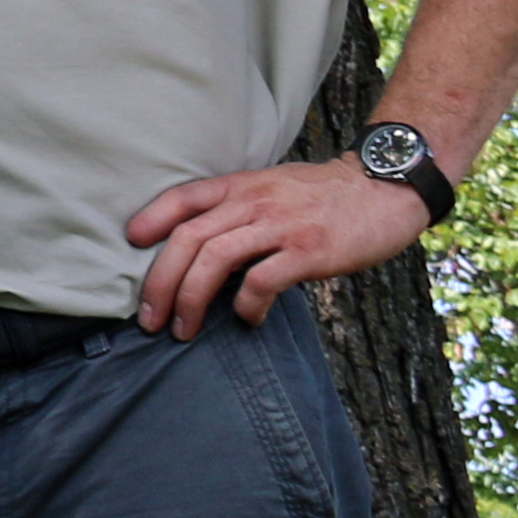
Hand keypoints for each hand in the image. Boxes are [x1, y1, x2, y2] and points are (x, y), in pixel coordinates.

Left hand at [126, 155, 435, 340]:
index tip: (130, 246)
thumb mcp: (273, 187)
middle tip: (148, 319)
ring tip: (181, 330)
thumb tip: (201, 251)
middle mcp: (254, 203)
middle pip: (188, 239)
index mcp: (241, 186)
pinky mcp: (309, 250)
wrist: (386, 187)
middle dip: (159, 282)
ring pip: (215, 259)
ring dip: (190, 300)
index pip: (183, 197)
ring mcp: (281, 225)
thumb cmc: (325, 195)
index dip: (152, 219)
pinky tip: (248, 319)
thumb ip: (238, 209)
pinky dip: (246, 305)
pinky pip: (262, 280)